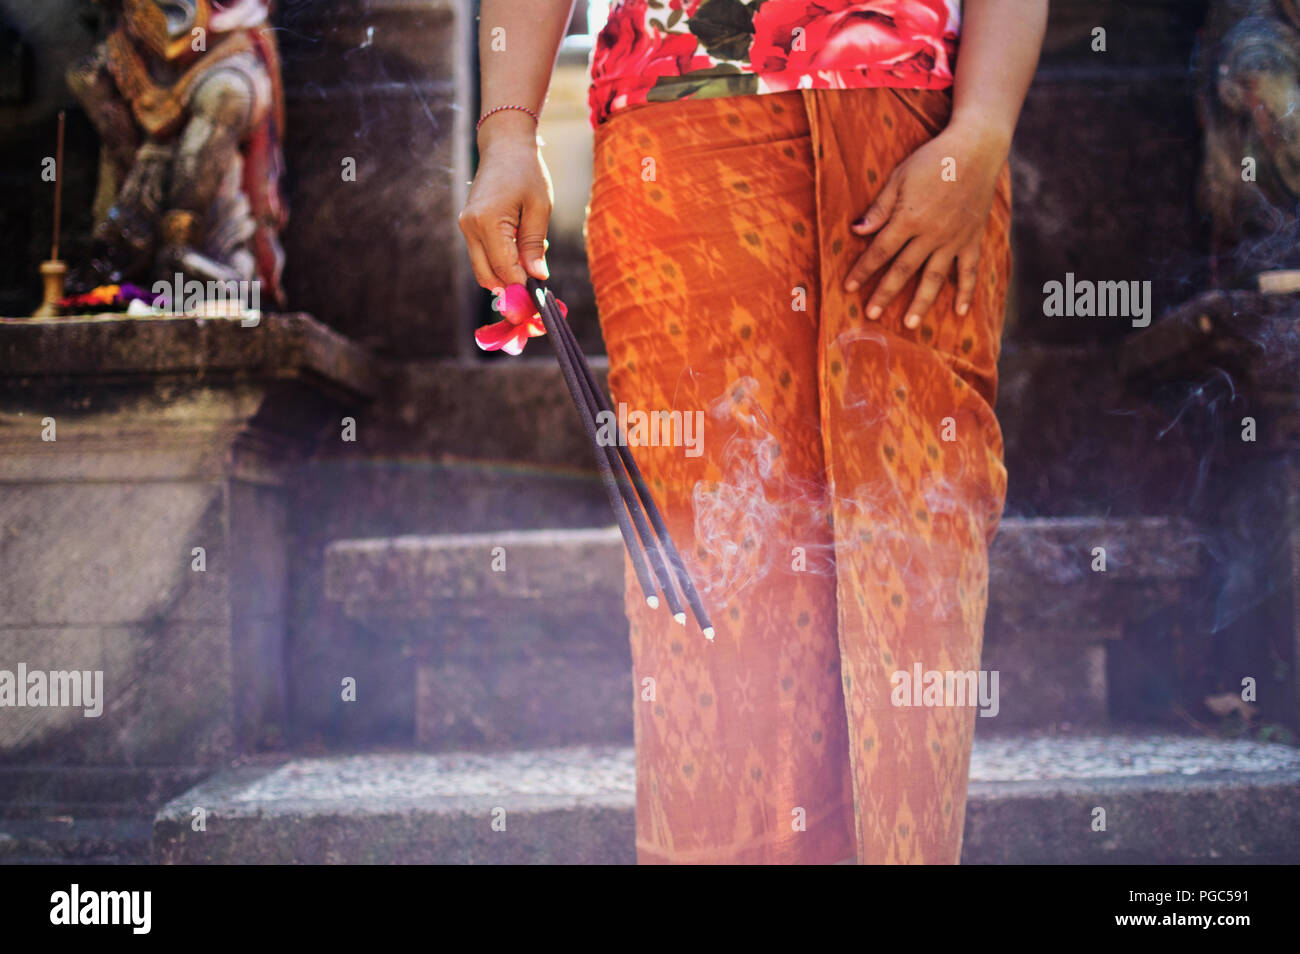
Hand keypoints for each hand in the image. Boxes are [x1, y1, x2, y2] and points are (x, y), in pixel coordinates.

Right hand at [458, 112, 553, 290]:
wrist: (504, 145)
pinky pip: (483, 255)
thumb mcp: (540, 208)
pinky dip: (501, 261)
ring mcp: (466, 227)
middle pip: (488, 276)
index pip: (504, 268)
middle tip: (537, 284)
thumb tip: (537, 277)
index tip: (541, 293)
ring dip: (507, 273)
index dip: (522, 285)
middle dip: (512, 287)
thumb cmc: (526, 171)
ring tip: (532, 256)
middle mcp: (470, 227)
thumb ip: (535, 245)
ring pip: (484, 269)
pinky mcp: (468, 226)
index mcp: (487, 222)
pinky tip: (521, 247)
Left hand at [844, 119, 1008, 327]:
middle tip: (871, 314)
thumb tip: (856, 231)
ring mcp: (954, 239)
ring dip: (921, 302)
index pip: (880, 251)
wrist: (977, 148)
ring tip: (910, 323)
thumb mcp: (899, 177)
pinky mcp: (973, 238)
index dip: (863, 270)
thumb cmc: (933, 159)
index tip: (848, 287)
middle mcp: (931, 234)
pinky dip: (966, 292)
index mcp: (909, 218)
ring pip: (934, 277)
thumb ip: (880, 207)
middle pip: (903, 270)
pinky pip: (969, 270)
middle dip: (885, 293)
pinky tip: (959, 312)